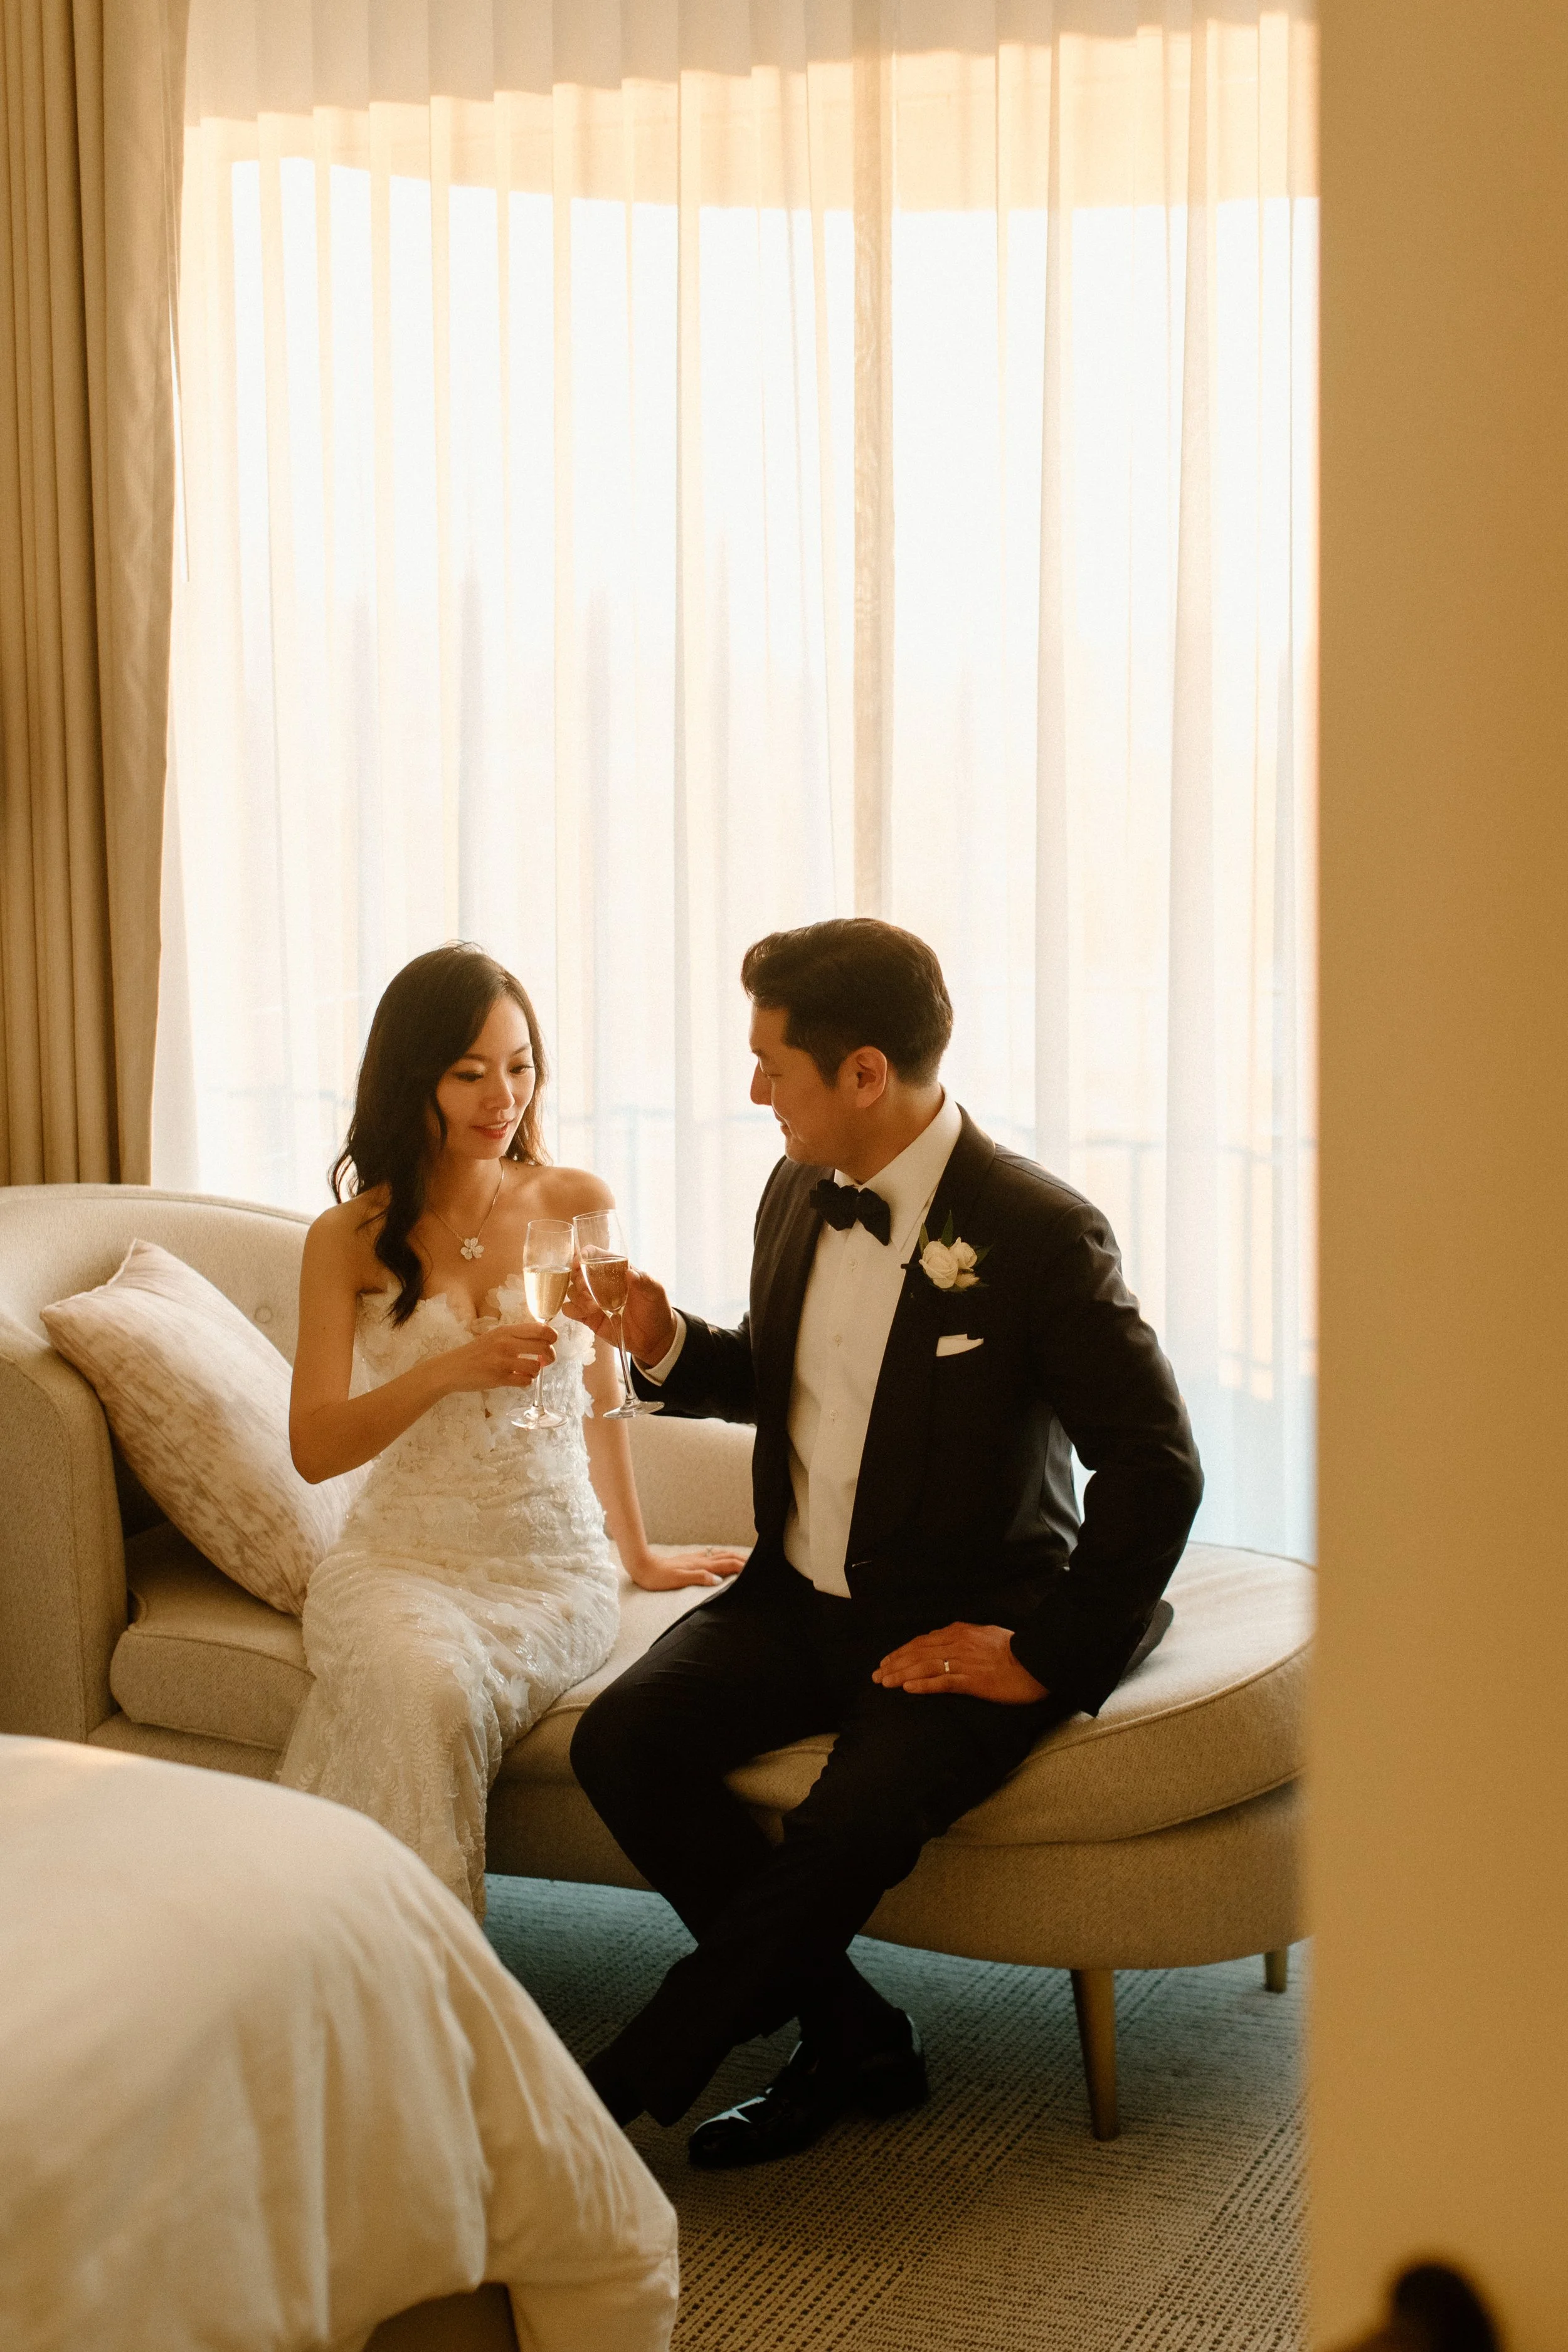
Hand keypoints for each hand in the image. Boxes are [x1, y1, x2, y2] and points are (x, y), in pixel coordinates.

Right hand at [442, 1318, 556, 1394]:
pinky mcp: (499, 1378)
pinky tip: (519, 1379)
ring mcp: (502, 1361)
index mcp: (506, 1330)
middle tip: (546, 1360)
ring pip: (536, 1366)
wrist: (453, 1368)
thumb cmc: (477, 1352)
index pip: (540, 1329)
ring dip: (536, 1371)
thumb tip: (543, 1338)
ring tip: (527, 1371)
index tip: (551, 1343)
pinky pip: (525, 1381)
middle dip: (550, 1356)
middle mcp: (506, 1343)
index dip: (552, 1337)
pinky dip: (526, 1382)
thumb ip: (516, 1336)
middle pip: (543, 1347)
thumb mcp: (495, 1336)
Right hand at [564, 1259, 677, 1367]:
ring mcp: (592, 1299)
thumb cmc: (655, 1309)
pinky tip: (586, 1314)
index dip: (583, 1255)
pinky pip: (570, 1309)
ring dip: (578, 1298)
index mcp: (615, 1269)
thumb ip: (645, 1281)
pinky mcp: (588, 1316)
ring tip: (593, 1308)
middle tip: (588, 1292)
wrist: (654, 1338)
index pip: (594, 1255)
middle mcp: (600, 1282)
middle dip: (579, 1281)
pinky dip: (573, 1310)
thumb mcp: (655, 1293)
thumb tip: (630, 1273)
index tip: (578, 1263)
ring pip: (571, 1291)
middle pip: (577, 1273)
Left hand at [623, 1543, 749, 1590]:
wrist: (643, 1566)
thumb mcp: (678, 1580)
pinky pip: (710, 1556)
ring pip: (719, 1554)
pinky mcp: (688, 1560)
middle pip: (726, 1556)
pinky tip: (719, 1557)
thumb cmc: (659, 1577)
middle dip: (742, 1558)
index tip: (756, 1566)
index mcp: (701, 1565)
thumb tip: (718, 1579)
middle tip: (757, 1560)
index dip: (742, 1565)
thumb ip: (699, 1577)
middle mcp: (700, 1560)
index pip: (727, 1563)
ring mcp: (694, 1558)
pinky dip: (720, 1556)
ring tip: (743, 1558)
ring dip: (733, 1555)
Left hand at [872, 1622, 1048, 1704]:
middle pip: (917, 1653)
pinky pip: (942, 1682)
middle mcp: (957, 1643)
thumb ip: (965, 1638)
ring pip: (924, 1666)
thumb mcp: (986, 1635)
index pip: (923, 1641)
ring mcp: (963, 1662)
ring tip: (884, 1683)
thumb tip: (949, 1641)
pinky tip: (907, 1689)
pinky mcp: (971, 1680)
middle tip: (876, 1675)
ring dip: (901, 1674)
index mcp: (960, 1632)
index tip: (887, 1661)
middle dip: (894, 1663)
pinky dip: (923, 1685)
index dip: (902, 1651)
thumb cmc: (1016, 1651)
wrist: (1036, 1661)